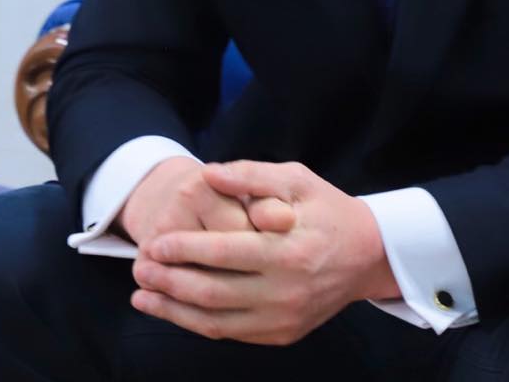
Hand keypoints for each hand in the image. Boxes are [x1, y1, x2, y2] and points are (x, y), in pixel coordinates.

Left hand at [129, 160, 397, 345]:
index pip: (225, 253)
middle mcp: (286, 292)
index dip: (184, 249)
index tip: (154, 242)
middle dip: (169, 282)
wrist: (369, 256)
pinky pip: (231, 334)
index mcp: (289, 250)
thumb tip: (209, 173)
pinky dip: (197, 324)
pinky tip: (173, 310)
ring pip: (217, 322)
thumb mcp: (297, 179)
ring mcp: (284, 318)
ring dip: (174, 311)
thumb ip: (251, 174)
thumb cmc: (327, 210)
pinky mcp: (282, 334)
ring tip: (141, 296)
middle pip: (214, 293)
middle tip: (138, 269)